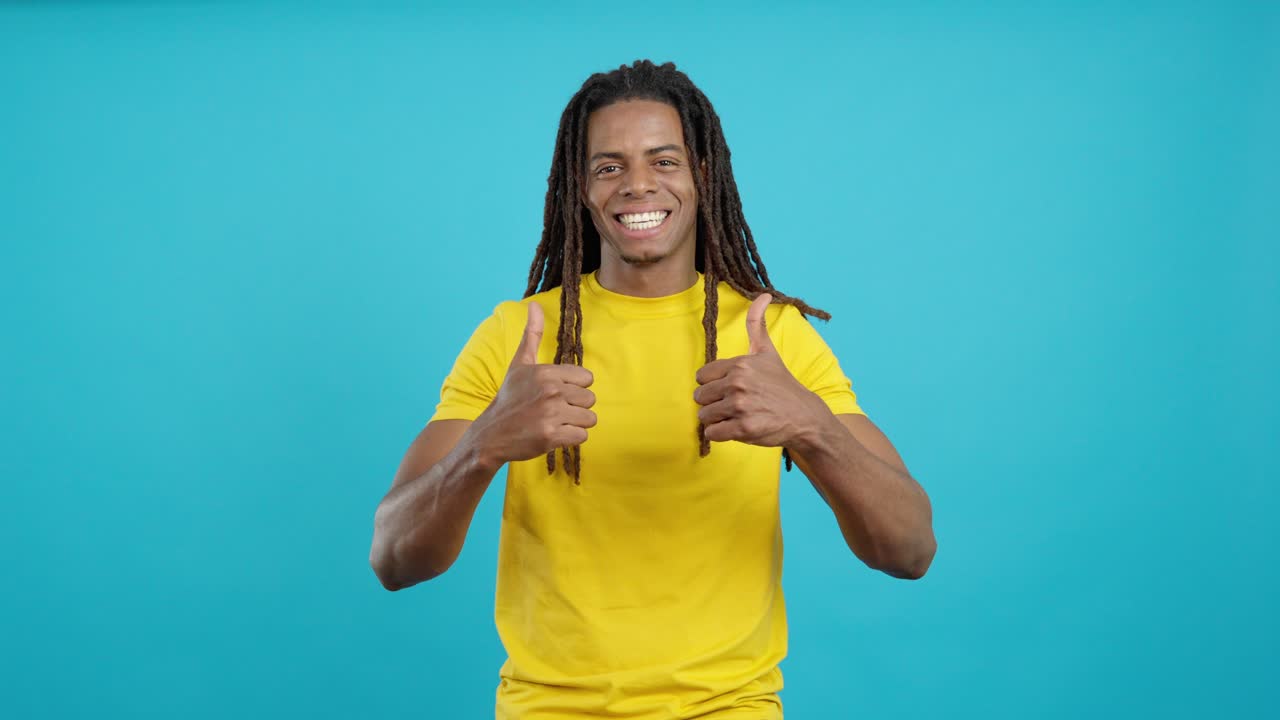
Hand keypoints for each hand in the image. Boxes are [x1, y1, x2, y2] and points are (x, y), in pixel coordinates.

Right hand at [473, 302, 596, 464]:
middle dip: (576, 407)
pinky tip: (553, 435)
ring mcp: (551, 414)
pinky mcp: (551, 436)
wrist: (490, 434)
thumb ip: (532, 334)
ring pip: (589, 418)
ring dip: (575, 424)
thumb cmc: (509, 398)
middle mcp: (550, 390)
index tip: (557, 393)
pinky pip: (582, 436)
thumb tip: (535, 305)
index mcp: (546, 372)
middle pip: (590, 399)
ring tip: (554, 422)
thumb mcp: (520, 364)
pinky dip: (570, 439)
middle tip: (554, 411)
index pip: (587, 378)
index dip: (575, 388)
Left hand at [694, 293, 824, 446]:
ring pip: (704, 415)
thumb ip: (757, 324)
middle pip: (700, 397)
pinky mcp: (743, 428)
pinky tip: (737, 428)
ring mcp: (740, 406)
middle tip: (734, 405)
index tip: (729, 388)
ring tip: (736, 416)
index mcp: (739, 364)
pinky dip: (720, 434)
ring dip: (716, 419)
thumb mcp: (768, 352)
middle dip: (713, 403)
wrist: (804, 416)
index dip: (713, 385)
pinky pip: (712, 433)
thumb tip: (763, 294)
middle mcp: (738, 383)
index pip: (701, 377)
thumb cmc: (781, 384)